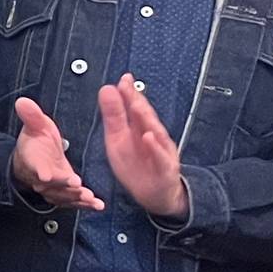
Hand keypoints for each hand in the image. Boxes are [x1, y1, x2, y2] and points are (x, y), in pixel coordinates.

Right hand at [9, 97, 101, 210]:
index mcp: (32, 159)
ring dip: (75, 198)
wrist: (31, 161)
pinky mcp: (63, 195)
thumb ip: (31, 116)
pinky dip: (85, 205)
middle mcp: (41, 177)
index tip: (44, 174)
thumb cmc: (36, 142)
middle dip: (63, 185)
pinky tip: (98, 206)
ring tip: (90, 198)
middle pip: (50, 184)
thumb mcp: (35, 126)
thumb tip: (22, 101)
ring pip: (62, 196)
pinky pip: (72, 202)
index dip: (39, 170)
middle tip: (77, 185)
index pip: (34, 165)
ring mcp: (52, 188)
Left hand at [98, 76, 188, 218]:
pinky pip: (160, 157)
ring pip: (155, 133)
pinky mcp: (165, 168)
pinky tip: (148, 137)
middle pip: (145, 117)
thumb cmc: (136, 164)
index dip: (129, 93)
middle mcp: (153, 136)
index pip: (134, 108)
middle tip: (127, 85)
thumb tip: (107, 90)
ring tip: (137, 106)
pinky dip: (155, 147)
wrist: (155, 193)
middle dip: (137, 101)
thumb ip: (114, 116)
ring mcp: (161, 151)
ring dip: (147, 119)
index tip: (123, 78)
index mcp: (139, 129)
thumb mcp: (118, 139)